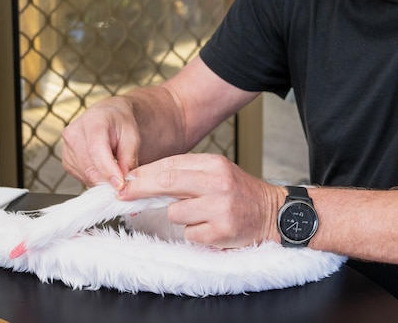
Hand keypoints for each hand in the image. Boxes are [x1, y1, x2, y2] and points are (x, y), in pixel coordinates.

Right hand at [61, 95, 141, 189]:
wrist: (108, 116)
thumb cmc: (120, 124)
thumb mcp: (132, 136)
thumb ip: (129, 158)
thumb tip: (124, 181)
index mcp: (93, 121)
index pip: (97, 150)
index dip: (108, 170)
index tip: (120, 185)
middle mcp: (75, 133)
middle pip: (88, 166)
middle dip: (107, 180)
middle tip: (123, 185)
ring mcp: (67, 146)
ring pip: (84, 174)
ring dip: (101, 180)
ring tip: (115, 172)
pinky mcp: (66, 160)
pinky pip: (80, 177)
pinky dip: (94, 179)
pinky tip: (103, 171)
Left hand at [120, 153, 284, 247]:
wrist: (273, 213)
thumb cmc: (240, 193)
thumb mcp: (217, 173)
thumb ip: (187, 174)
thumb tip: (146, 180)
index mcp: (214, 164)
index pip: (171, 165)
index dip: (145, 174)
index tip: (127, 181)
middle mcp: (217, 183)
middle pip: (168, 183)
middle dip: (141, 189)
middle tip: (124, 195)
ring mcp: (220, 208)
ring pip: (176, 213)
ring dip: (181, 217)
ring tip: (202, 215)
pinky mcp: (221, 231)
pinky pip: (190, 233)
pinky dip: (196, 233)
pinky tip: (212, 228)